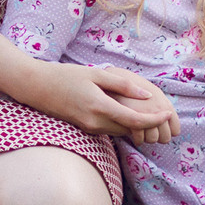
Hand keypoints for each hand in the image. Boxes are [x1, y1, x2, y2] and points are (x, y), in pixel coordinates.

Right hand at [44, 62, 178, 144]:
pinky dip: (123, 123)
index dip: (154, 119)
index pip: (134, 120)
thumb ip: (121, 84)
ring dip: (136, 125)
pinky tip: (128, 111)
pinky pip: (111, 128)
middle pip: (130, 130)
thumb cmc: (66, 76)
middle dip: (149, 125)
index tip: (167, 113)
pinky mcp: (86, 128)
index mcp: (99, 107)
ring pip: (121, 131)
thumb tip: (146, 95)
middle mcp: (95, 122)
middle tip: (163, 113)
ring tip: (150, 112)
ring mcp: (90, 127)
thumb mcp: (95, 73)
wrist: (37, 87)